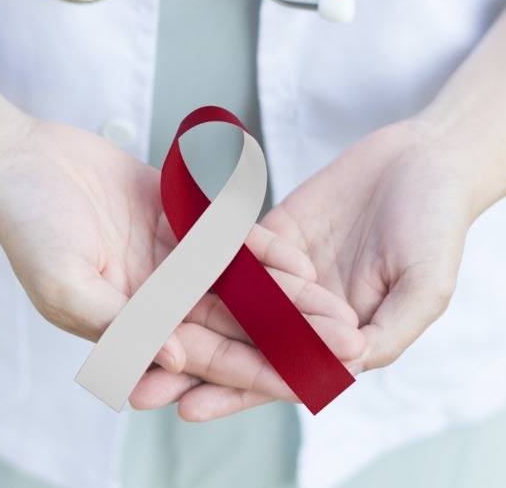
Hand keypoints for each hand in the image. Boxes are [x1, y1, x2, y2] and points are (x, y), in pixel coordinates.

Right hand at [0, 118, 354, 384]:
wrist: (25, 162)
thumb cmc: (30, 227)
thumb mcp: (66, 283)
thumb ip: (119, 323)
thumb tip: (175, 359)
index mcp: (136, 324)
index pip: (207, 358)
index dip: (260, 371)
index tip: (310, 382)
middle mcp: (162, 296)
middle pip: (237, 323)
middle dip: (291, 336)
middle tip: (345, 346)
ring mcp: (174, 257)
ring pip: (242, 283)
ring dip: (289, 296)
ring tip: (337, 309)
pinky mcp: (181, 219)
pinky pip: (228, 236)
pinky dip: (261, 248)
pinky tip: (298, 260)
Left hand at [168, 118, 475, 419]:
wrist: (423, 161)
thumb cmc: (436, 224)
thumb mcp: (424, 287)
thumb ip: (386, 332)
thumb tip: (339, 370)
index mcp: (338, 334)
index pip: (280, 371)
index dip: (235, 392)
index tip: (189, 408)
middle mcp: (303, 309)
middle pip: (240, 342)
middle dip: (192, 363)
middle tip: (140, 382)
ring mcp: (285, 271)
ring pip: (226, 299)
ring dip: (183, 315)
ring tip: (134, 328)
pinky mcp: (272, 233)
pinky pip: (233, 246)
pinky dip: (200, 256)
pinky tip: (161, 265)